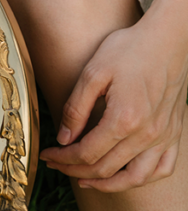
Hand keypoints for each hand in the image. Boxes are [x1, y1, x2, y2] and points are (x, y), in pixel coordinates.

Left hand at [39, 19, 187, 191]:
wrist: (168, 39)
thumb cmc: (129, 49)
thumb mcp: (93, 73)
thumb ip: (76, 108)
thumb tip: (63, 137)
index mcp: (124, 119)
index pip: (86, 153)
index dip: (62, 158)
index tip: (47, 155)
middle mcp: (147, 134)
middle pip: (106, 168)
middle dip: (76, 171)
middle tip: (57, 166)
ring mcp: (164, 136)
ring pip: (136, 177)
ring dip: (108, 184)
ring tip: (86, 179)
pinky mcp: (175, 132)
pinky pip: (164, 168)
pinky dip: (143, 178)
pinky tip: (126, 174)